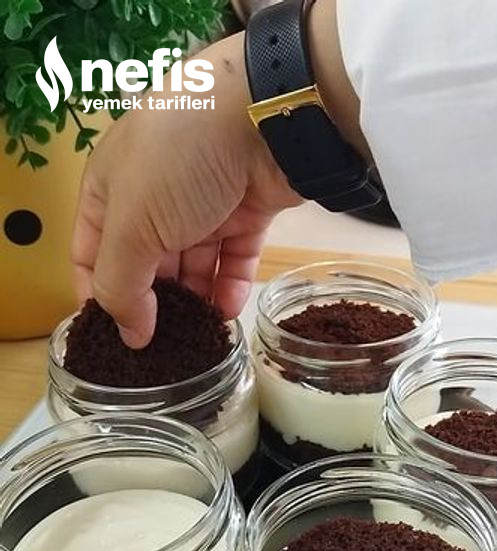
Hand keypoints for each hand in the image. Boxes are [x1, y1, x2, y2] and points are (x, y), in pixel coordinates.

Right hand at [71, 32, 300, 347]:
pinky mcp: (247, 209)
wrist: (263, 113)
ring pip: (192, 264)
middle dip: (151, 304)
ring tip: (197, 338)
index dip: (97, 295)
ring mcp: (202, 201)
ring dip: (194, 301)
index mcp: (110, 188)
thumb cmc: (180, 159)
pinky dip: (229, 286)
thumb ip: (121, 284)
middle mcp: (153, 194)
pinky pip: (233, 258)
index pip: (90, 252)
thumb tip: (130, 335)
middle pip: (145, 263)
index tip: (111, 337)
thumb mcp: (132, 225)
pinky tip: (226, 315)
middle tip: (161, 347)